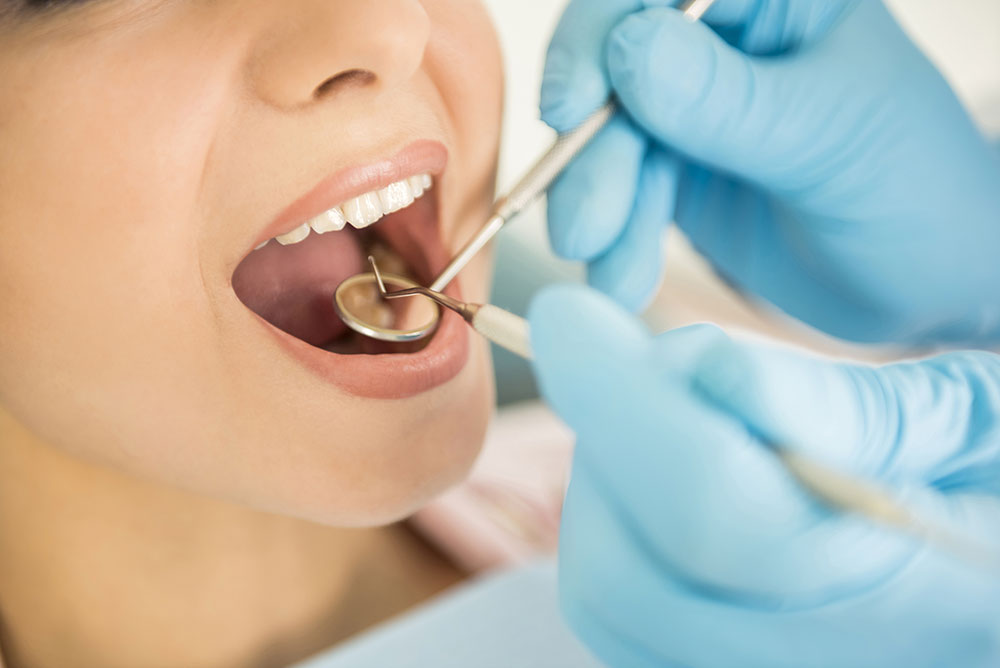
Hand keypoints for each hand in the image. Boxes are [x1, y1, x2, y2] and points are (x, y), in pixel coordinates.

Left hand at [529, 284, 999, 666]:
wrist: (995, 562)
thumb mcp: (982, 416)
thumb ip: (851, 407)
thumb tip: (704, 370)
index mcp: (927, 599)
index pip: (722, 515)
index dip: (624, 402)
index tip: (568, 313)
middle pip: (631, 579)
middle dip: (609, 443)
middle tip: (654, 362)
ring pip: (612, 604)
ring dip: (607, 486)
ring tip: (675, 417)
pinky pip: (629, 621)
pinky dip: (619, 533)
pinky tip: (668, 476)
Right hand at [541, 0, 999, 343]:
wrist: (924, 282)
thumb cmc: (914, 192)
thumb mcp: (830, 140)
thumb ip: (731, 102)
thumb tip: (627, 52)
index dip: (600, 33)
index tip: (572, 108)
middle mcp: (724, 39)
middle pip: (614, 65)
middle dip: (593, 152)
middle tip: (582, 229)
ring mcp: (694, 105)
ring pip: (607, 137)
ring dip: (598, 208)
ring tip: (611, 277)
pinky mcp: (676, 167)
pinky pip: (620, 190)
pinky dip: (615, 238)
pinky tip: (623, 280)